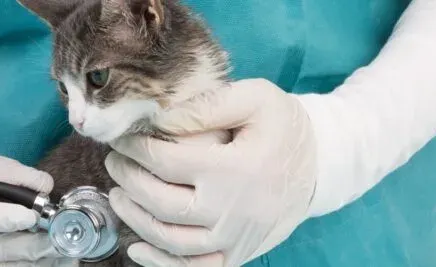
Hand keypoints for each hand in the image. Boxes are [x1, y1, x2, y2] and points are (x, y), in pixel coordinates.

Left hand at [105, 79, 316, 265]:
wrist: (320, 165)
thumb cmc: (283, 127)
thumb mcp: (256, 98)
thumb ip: (208, 104)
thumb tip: (160, 119)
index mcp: (235, 168)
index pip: (166, 161)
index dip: (134, 149)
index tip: (120, 138)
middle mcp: (233, 209)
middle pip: (162, 203)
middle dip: (129, 181)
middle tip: (114, 163)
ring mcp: (235, 237)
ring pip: (171, 240)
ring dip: (136, 220)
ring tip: (119, 196)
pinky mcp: (238, 253)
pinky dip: (161, 264)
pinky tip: (137, 248)